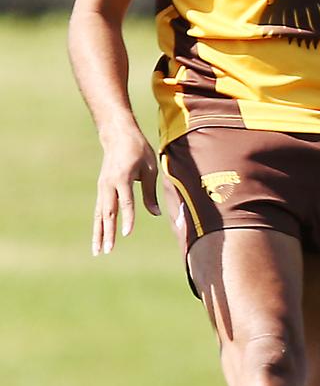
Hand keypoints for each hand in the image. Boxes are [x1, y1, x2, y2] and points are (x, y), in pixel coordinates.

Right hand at [92, 129, 160, 255]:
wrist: (117, 134)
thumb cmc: (138, 150)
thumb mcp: (149, 167)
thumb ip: (150, 192)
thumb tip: (156, 214)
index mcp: (123, 177)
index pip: (126, 202)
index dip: (127, 218)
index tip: (126, 233)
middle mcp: (109, 184)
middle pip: (108, 212)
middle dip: (107, 232)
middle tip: (108, 250)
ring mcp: (102, 186)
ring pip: (99, 214)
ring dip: (98, 233)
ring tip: (97, 251)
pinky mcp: (101, 188)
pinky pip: (99, 209)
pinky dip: (98, 224)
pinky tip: (98, 237)